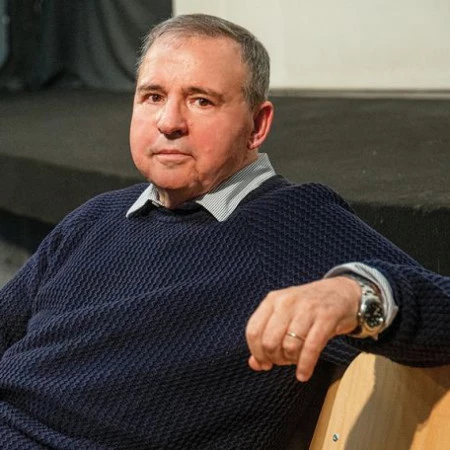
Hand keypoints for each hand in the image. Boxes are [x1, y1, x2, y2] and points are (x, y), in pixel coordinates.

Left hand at [245, 276, 360, 381]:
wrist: (340, 293)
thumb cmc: (307, 308)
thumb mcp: (283, 315)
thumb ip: (266, 337)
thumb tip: (254, 364)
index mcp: (272, 300)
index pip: (253, 331)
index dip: (256, 353)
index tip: (264, 363)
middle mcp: (287, 302)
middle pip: (269, 341)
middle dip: (275, 358)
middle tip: (282, 361)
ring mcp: (307, 308)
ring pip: (289, 346)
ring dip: (291, 361)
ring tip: (296, 361)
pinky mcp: (326, 317)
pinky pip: (311, 348)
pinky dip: (305, 366)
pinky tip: (304, 374)